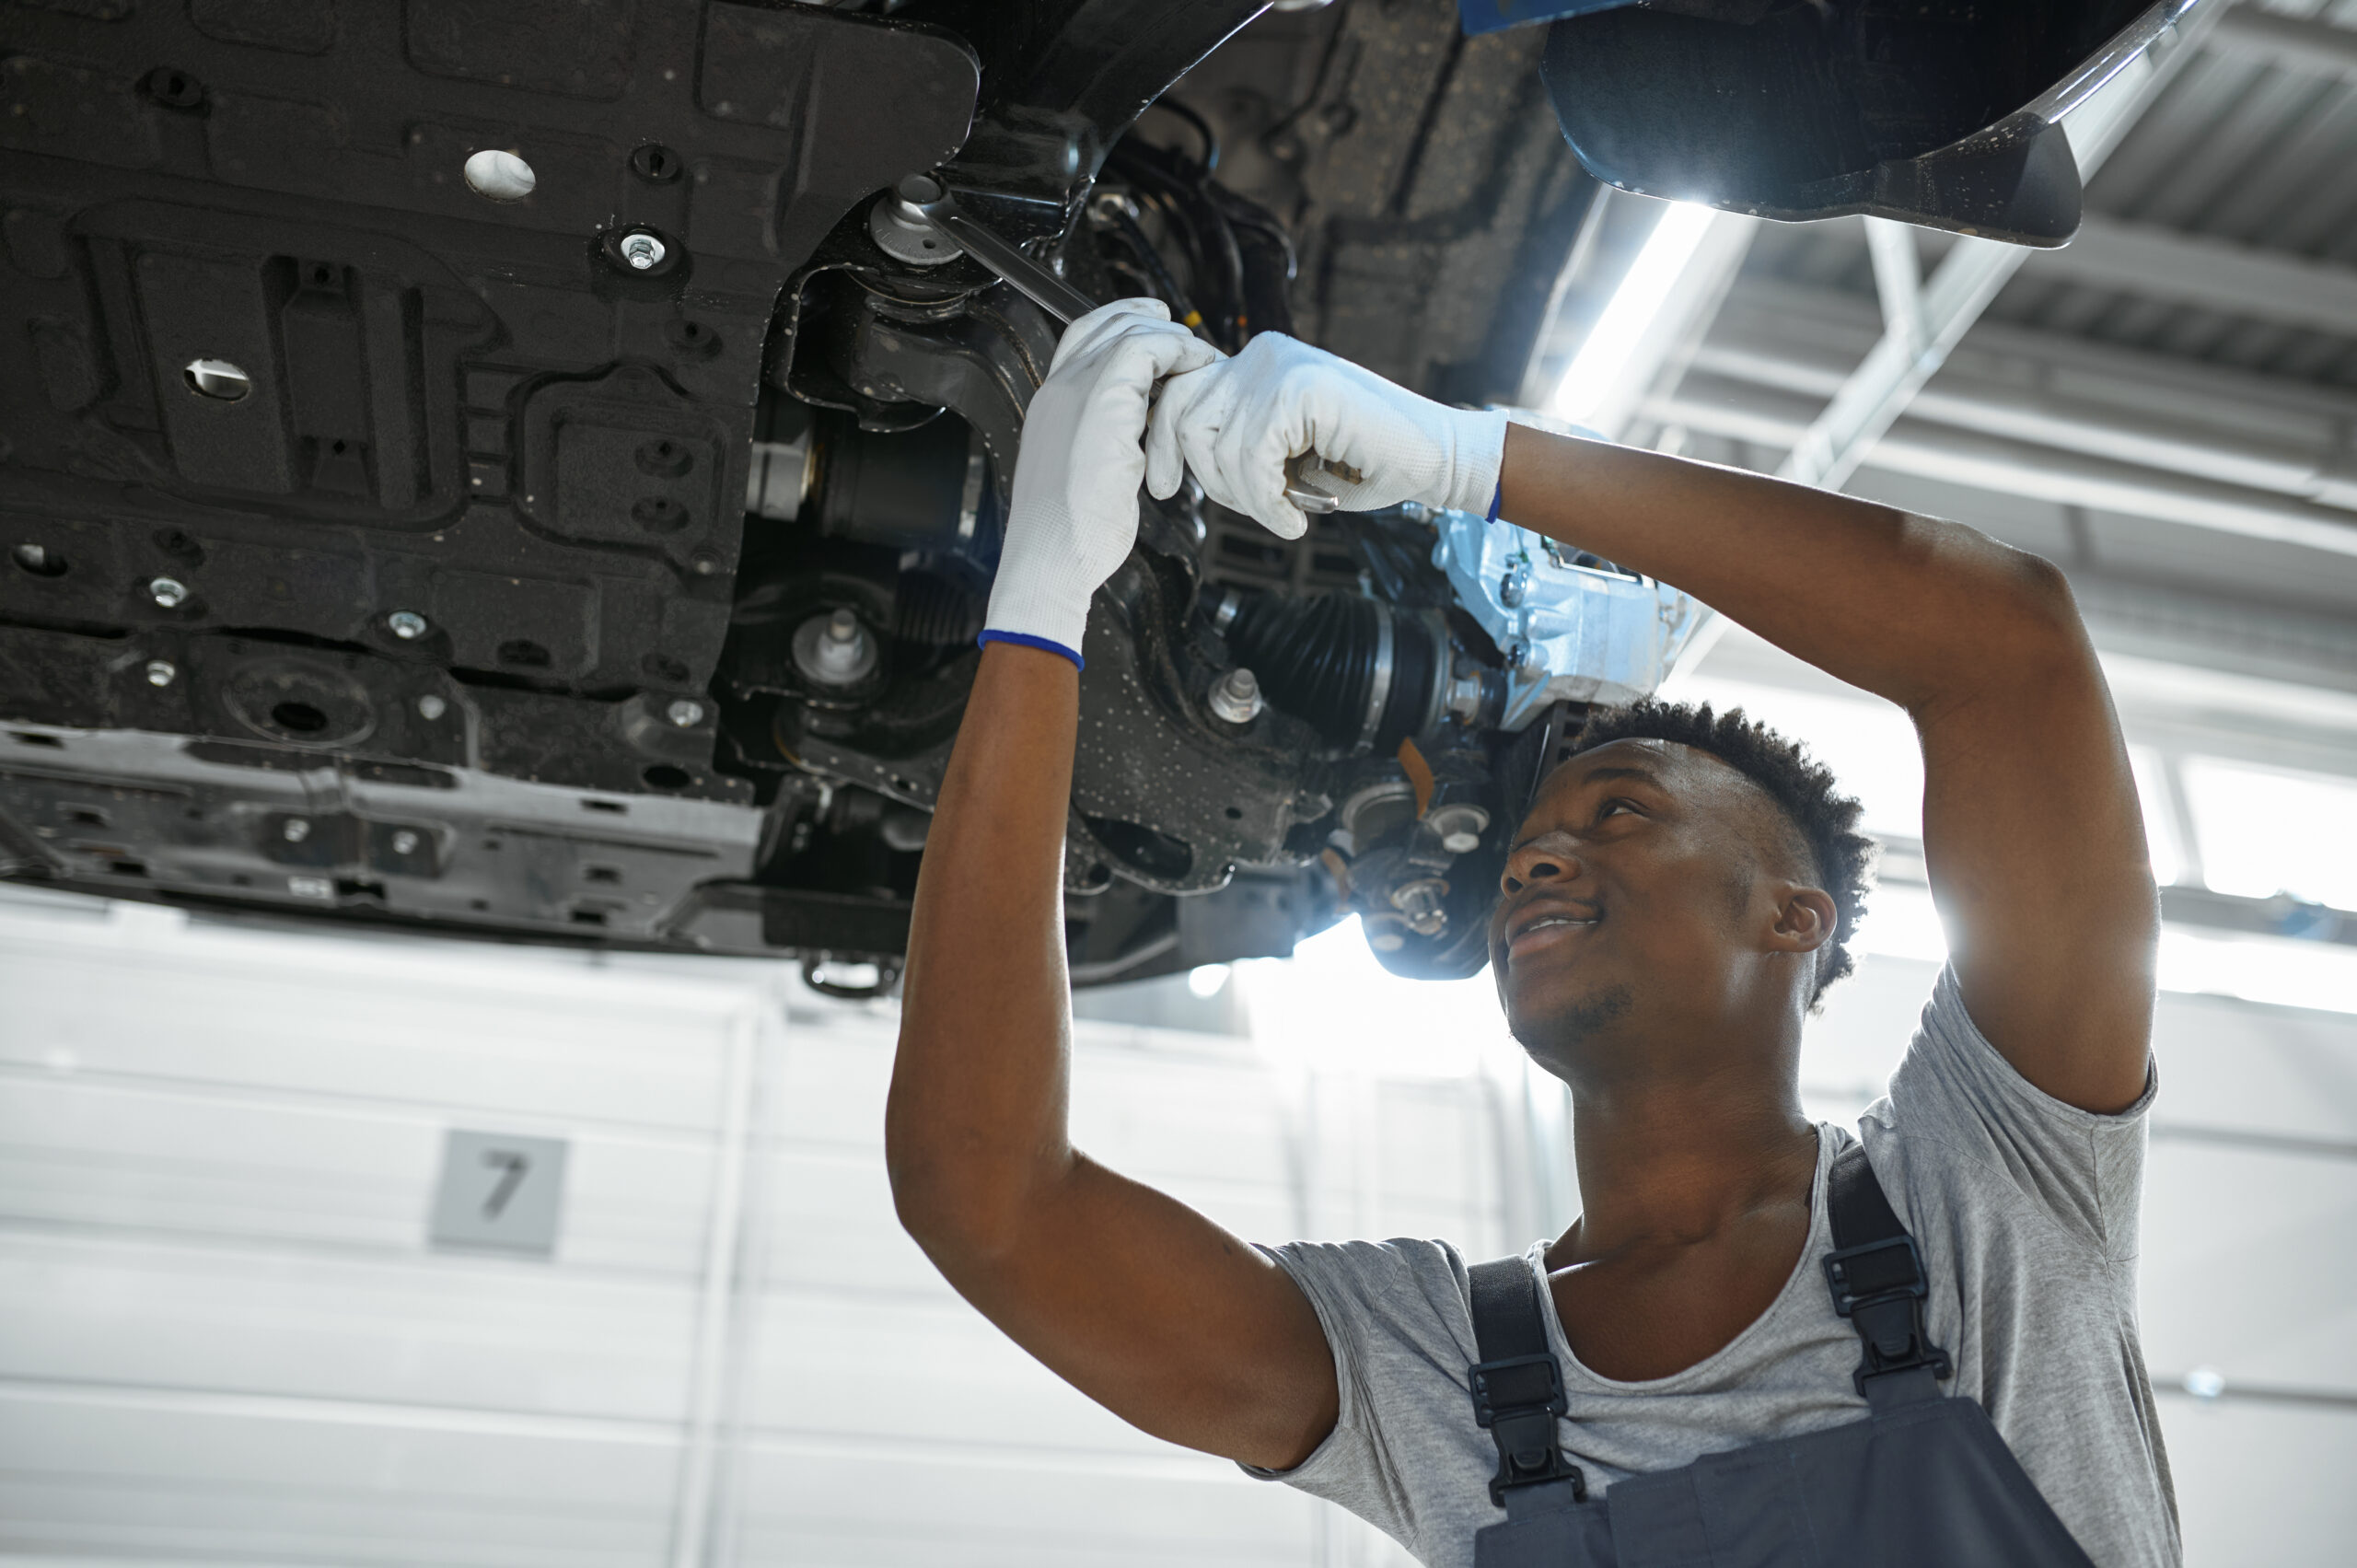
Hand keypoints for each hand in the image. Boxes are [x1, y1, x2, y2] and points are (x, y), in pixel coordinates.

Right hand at [984, 298, 1218, 663]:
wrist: (1050, 557)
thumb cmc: (1069, 536)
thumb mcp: (1085, 479)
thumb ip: (1104, 447)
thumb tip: (1133, 441)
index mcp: (1049, 407)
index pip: (1082, 339)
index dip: (1121, 323)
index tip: (1158, 328)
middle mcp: (1057, 391)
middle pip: (1104, 325)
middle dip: (1152, 323)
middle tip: (1189, 342)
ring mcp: (1075, 392)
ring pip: (1127, 331)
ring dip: (1171, 339)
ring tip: (1200, 359)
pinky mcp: (1102, 401)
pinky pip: (1146, 349)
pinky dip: (1178, 351)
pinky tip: (1197, 368)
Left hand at [1144, 331, 1509, 538]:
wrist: (1433, 459)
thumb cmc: (1362, 465)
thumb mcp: (1283, 455)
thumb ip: (1235, 446)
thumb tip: (1174, 464)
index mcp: (1255, 364)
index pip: (1178, 394)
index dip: (1161, 442)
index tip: (1161, 487)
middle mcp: (1262, 353)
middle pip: (1184, 416)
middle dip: (1206, 478)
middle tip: (1252, 508)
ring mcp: (1281, 365)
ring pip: (1216, 445)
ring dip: (1246, 499)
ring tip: (1285, 515)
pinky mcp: (1300, 388)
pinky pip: (1251, 459)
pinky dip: (1268, 504)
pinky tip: (1296, 521)